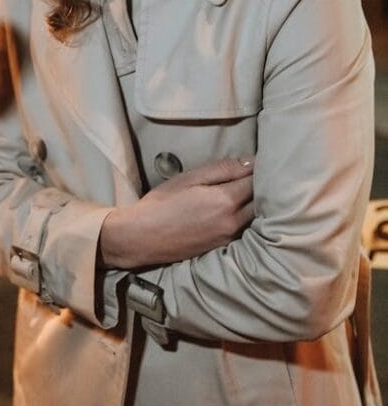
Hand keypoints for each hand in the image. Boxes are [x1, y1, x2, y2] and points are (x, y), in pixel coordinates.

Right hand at [99, 157, 253, 269]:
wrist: (142, 237)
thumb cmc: (162, 203)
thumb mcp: (189, 178)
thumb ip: (222, 169)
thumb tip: (250, 162)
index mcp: (225, 201)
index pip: (256, 181)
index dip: (261, 168)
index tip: (262, 158)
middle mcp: (233, 221)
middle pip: (262, 201)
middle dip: (263, 186)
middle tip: (260, 173)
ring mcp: (229, 237)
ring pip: (256, 216)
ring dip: (257, 202)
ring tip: (249, 188)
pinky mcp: (223, 246)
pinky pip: (244, 228)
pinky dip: (247, 217)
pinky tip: (239, 208)